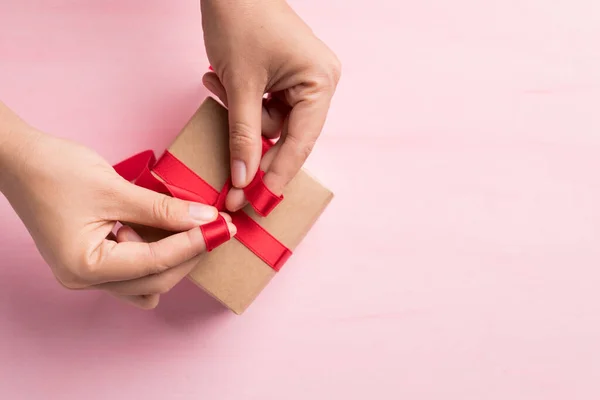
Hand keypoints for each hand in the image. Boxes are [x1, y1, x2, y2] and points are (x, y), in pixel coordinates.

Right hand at [1, 127, 235, 308]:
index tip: (222, 228)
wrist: (18, 160)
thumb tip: (204, 219)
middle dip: (189, 254)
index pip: (155, 262)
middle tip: (216, 228)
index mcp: (85, 267)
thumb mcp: (115, 190)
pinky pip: (133, 269)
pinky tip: (168, 231)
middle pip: (154, 279)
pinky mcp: (91, 260)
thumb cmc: (54, 171)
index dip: (194, 244)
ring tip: (195, 230)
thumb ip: (162, 209)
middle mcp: (85, 279)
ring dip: (174, 258)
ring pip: (146, 279)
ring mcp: (87, 273)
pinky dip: (155, 254)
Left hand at [200, 0, 340, 210]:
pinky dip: (242, 102)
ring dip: (240, 114)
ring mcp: (304, 79)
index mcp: (321, 82)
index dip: (277, 176)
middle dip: (252, 141)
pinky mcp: (286, 76)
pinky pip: (265, 105)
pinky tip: (221, 80)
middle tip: (231, 183)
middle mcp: (320, 83)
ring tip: (218, 84)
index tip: (257, 203)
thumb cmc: (239, 19)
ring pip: (271, 122)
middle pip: (287, 135)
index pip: (300, 142)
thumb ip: (243, 136)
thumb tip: (243, 179)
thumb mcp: (239, 85)